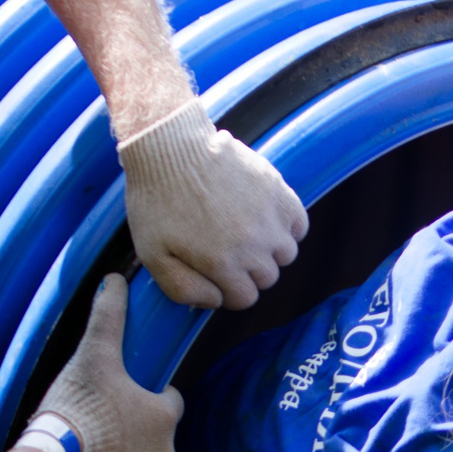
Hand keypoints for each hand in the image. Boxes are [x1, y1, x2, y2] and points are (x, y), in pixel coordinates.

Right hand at [29, 274, 182, 451]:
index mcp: (165, 414)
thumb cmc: (76, 406)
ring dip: (126, 450)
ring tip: (94, 440)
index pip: (168, 399)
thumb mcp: (93, 355)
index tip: (119, 393)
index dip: (145, 393)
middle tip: (101, 416)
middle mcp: (166, 450)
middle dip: (134, 423)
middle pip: (155, 430)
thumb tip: (115, 279)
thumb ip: (108, 316)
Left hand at [116, 97, 308, 308]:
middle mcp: (252, 245)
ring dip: (270, 251)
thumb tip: (213, 302)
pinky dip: (288, 227)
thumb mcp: (152, 255)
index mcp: (221, 264)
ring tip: (247, 234)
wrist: (170, 148)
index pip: (245, 298)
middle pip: (267, 278)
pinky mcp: (277, 191)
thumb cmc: (156, 201)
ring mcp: (269, 218)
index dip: (230, 291)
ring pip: (286, 254)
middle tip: (228, 252)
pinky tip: (267, 220)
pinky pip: (299, 224)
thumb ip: (181, 289)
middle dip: (248, 272)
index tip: (219, 276)